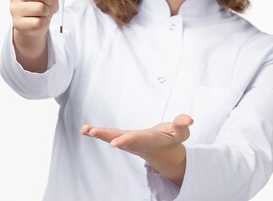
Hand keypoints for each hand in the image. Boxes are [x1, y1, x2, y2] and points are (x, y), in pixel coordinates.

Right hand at [8, 0, 72, 37]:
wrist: (32, 22)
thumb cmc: (40, 2)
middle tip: (49, 1)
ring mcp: (14, 8)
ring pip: (40, 8)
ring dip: (47, 10)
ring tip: (43, 11)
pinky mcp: (18, 23)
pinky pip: (38, 22)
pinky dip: (44, 21)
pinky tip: (39, 19)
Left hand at [79, 114, 193, 162]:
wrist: (163, 152)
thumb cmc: (170, 139)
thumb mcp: (180, 132)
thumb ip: (183, 125)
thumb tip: (188, 119)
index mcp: (148, 139)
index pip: (135, 139)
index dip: (125, 140)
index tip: (114, 143)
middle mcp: (135, 141)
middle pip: (118, 138)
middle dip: (105, 135)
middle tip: (92, 132)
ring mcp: (126, 140)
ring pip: (110, 136)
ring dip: (97, 134)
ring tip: (85, 130)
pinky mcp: (121, 138)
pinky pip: (107, 135)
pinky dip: (95, 133)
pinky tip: (84, 130)